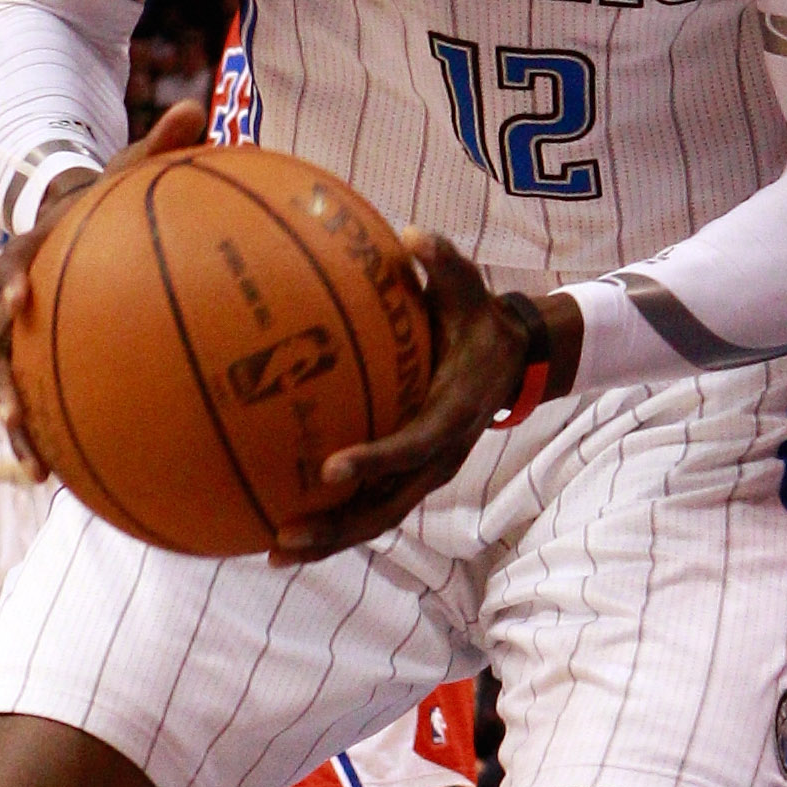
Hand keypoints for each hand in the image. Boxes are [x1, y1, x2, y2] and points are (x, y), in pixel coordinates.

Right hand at [0, 101, 204, 474]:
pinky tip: (76, 481)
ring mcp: (14, 334)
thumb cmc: (102, 200)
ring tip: (35, 471)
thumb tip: (195, 106)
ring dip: (15, 427)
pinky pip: (35, 402)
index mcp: (29, 252)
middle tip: (11, 415)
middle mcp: (10, 298)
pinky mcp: (31, 362)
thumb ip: (157, 143)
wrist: (65, 223)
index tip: (16, 298)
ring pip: (1, 385)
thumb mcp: (126, 169)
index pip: (9, 264)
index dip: (9, 280)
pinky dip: (49, 437)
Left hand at [272, 230, 540, 562]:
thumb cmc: (477, 319)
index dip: (375, 461)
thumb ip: (444, 264)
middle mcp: (440, 455)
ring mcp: (424, 473)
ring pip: (375, 518)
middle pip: (388, 505)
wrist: (512, 360)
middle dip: (338, 526)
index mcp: (454, 414)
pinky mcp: (408, 477)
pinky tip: (280, 530)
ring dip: (329, 539)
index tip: (329, 468)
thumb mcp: (470, 288)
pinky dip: (332, 524)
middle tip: (284, 535)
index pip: (414, 446)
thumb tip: (412, 235)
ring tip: (274, 551)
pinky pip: (369, 507)